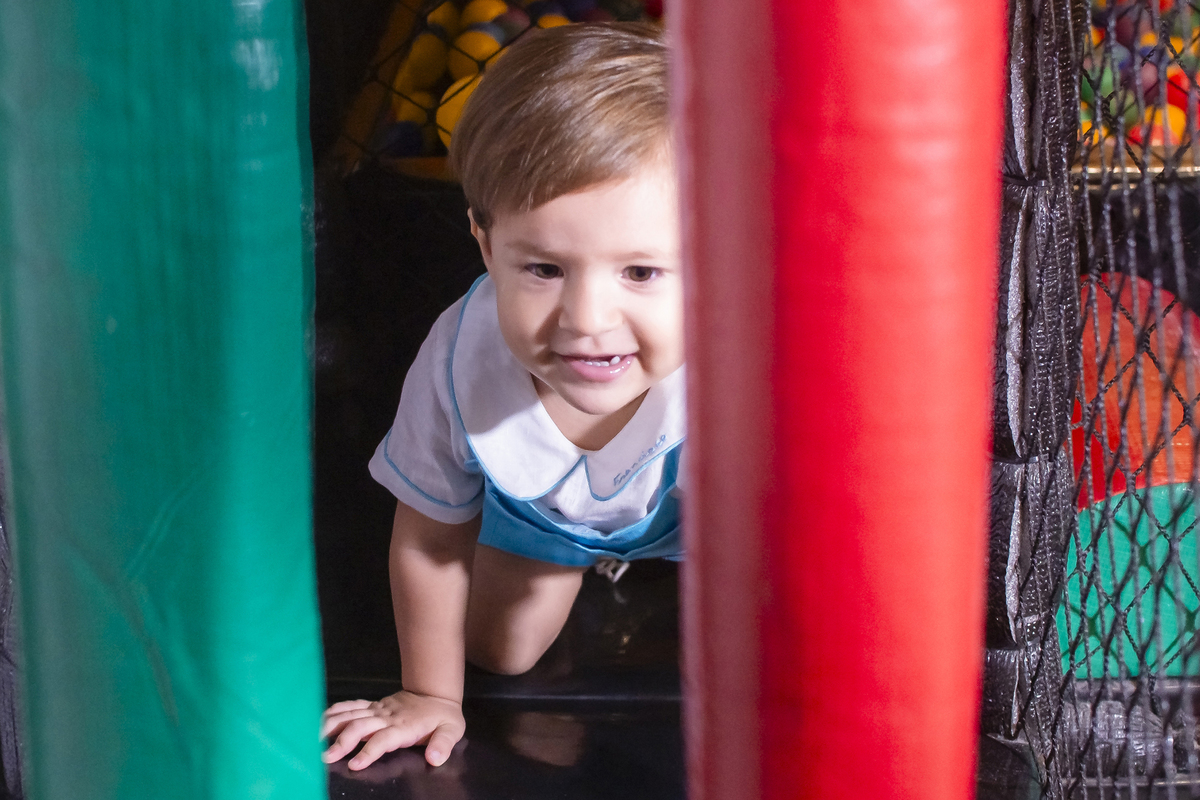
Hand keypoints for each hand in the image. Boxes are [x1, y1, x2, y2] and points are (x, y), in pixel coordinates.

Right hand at [320, 691, 465, 768]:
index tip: (355, 764)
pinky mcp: (372, 706)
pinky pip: (350, 706)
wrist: (435, 692)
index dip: (369, 751)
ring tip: (312, 738)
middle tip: (324, 756)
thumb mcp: (452, 730)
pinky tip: (318, 720)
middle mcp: (386, 717)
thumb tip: (435, 758)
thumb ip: (443, 744)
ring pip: (350, 715)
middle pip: (359, 726)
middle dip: (341, 741)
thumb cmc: (442, 716)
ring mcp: (377, 710)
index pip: (383, 739)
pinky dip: (333, 712)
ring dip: (330, 726)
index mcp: (404, 726)